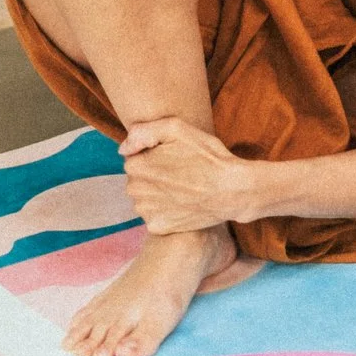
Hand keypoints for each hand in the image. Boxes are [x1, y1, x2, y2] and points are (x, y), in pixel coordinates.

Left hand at [117, 117, 256, 233]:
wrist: (232, 191)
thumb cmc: (208, 157)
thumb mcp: (178, 129)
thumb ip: (144, 131)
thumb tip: (123, 148)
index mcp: (137, 166)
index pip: (133, 159)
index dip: (153, 157)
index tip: (174, 158)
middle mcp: (136, 191)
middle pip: (137, 180)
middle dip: (152, 176)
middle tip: (179, 174)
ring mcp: (146, 211)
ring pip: (143, 199)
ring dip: (156, 194)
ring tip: (182, 189)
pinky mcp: (158, 227)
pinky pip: (153, 216)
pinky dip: (164, 212)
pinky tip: (181, 204)